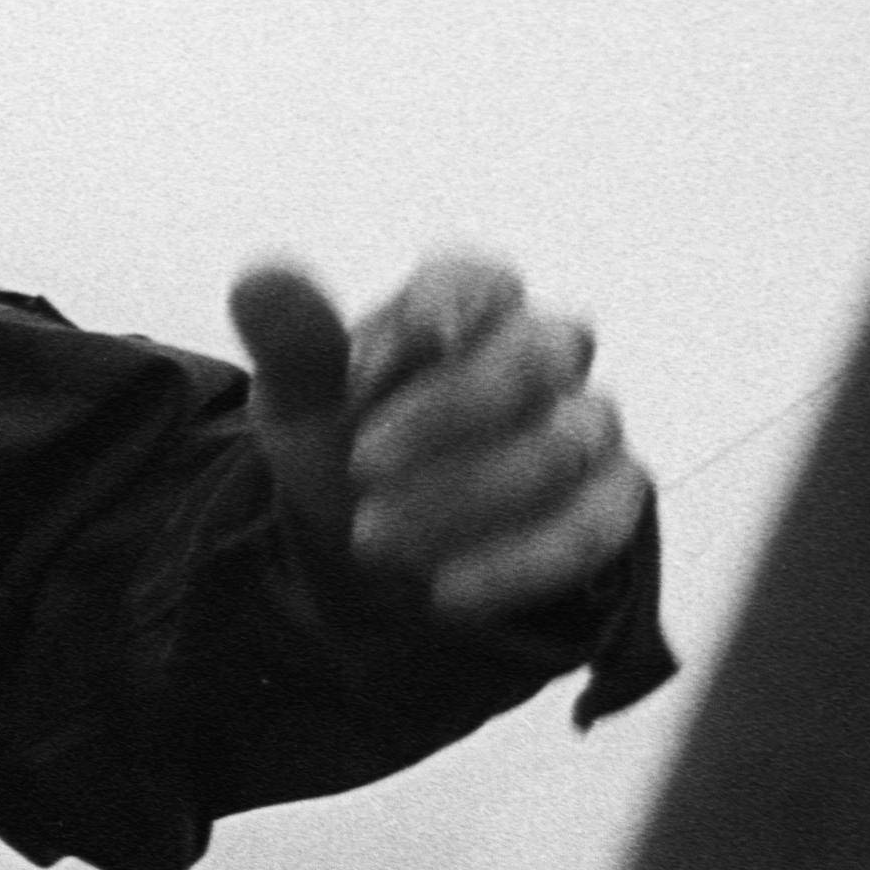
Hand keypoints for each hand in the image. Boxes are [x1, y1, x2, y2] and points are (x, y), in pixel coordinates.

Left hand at [231, 250, 650, 625]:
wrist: (369, 550)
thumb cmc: (343, 445)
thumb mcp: (300, 400)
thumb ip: (293, 343)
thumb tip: (259, 278)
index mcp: (472, 303)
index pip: (481, 280)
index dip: (422, 324)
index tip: (353, 378)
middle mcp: (547, 352)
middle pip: (539, 356)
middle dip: (447, 414)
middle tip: (360, 468)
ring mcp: (587, 425)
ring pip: (563, 447)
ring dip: (464, 497)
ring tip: (371, 539)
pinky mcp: (610, 503)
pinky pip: (592, 527)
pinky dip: (515, 565)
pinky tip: (442, 591)